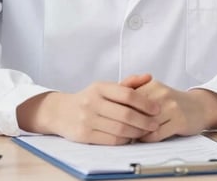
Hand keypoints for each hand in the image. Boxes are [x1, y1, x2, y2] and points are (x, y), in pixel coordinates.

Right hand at [17, 75, 160, 144]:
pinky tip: (131, 137)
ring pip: (120, 129)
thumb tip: (148, 76)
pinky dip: (125, 140)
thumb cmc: (88, 99)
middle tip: (155, 124)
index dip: (144, 102)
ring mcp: (87, 119)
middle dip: (144, 121)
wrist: (60, 112)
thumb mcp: (104, 88)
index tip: (156, 109)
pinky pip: (111, 140)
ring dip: (137, 132)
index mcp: (99, 87)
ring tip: (146, 132)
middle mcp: (92, 102)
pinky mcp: (84, 135)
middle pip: (125, 114)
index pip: (127, 94)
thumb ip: (128, 83)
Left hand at [120, 76, 216, 141]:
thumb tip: (112, 102)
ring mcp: (171, 107)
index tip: (113, 118)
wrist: (199, 106)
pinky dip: (147, 139)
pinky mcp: (179, 121)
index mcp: (151, 84)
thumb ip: (134, 89)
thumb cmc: (171, 101)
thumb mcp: (154, 89)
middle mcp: (161, 93)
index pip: (127, 98)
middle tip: (119, 130)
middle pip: (134, 111)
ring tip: (131, 136)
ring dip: (136, 132)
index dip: (118, 110)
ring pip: (144, 123)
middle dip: (126, 122)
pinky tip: (145, 138)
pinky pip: (156, 134)